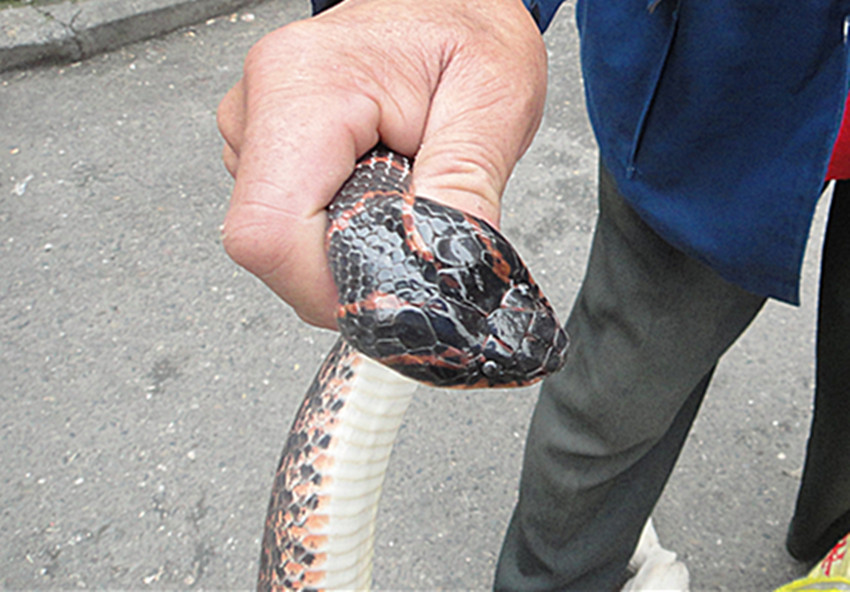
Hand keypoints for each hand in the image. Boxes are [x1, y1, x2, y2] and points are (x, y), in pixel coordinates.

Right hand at [217, 0, 546, 328]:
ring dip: (348, 242)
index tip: (389, 285)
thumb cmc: (467, 29)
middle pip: (271, 250)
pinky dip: (338, 225)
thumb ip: (463, 190)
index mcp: (305, 86)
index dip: (327, 285)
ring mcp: (253, 128)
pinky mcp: (263, 149)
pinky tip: (371, 181)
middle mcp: (261, 105)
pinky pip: (288, 224)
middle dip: (349, 264)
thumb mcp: (492, 101)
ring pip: (280, 244)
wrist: (447, 0)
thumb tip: (434, 270)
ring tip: (394, 182)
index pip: (269, 235)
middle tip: (409, 215)